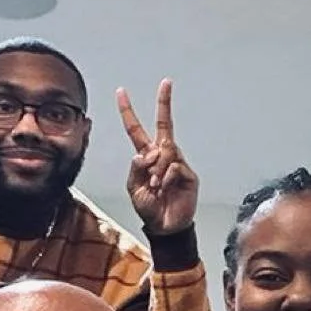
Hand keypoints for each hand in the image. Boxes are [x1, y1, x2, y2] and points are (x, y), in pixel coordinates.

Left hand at [116, 78, 197, 235]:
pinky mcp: (188, 175)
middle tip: (166, 83)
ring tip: (155, 187)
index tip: (122, 92)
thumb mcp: (133, 188)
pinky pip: (175, 167)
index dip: (128, 112)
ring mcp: (177, 163)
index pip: (136, 130)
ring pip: (166, 151)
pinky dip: (166, 179)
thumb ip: (136, 168)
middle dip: (164, 103)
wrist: (165, 227)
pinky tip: (165, 189)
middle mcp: (163, 155)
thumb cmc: (149, 208)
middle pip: (164, 125)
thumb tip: (147, 153)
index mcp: (146, 157)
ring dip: (156, 170)